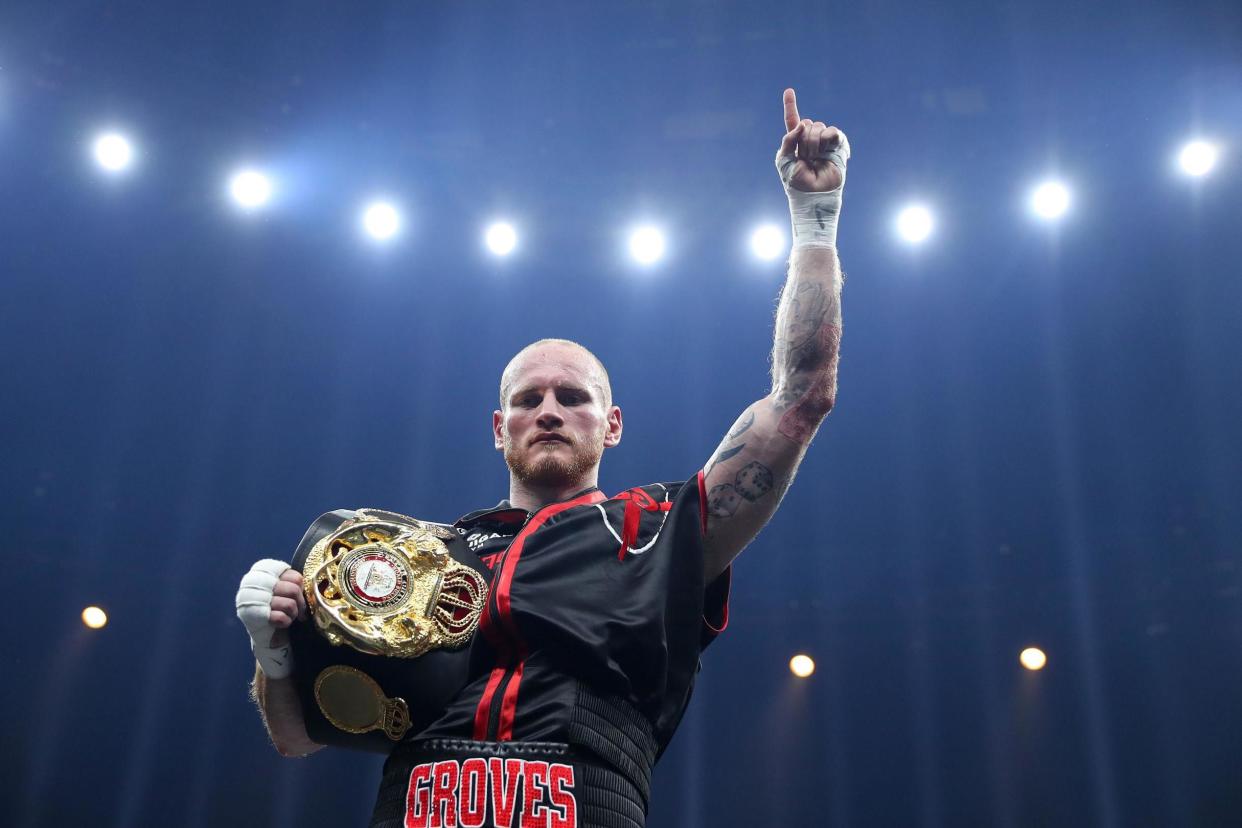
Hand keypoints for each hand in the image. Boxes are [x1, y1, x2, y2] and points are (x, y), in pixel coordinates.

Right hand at [236, 559, 305, 677]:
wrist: (266, 632)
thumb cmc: (278, 606)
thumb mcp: (285, 588)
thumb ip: (292, 580)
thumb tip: (308, 585)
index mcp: (261, 570)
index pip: (292, 574)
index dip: (299, 587)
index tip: (296, 594)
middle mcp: (252, 581)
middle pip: (293, 589)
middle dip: (300, 602)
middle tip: (299, 610)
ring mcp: (252, 599)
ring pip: (289, 604)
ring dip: (293, 613)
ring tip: (288, 616)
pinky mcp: (254, 616)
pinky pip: (282, 618)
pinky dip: (286, 622)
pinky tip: (279, 623)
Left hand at [775, 88, 848, 193]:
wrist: (814, 194)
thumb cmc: (796, 182)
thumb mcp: (784, 160)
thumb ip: (788, 139)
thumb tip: (803, 123)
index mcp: (796, 142)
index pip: (792, 120)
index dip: (791, 105)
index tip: (789, 90)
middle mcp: (810, 139)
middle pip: (806, 123)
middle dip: (803, 140)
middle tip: (805, 158)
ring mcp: (824, 141)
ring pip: (817, 126)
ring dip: (813, 144)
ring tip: (814, 159)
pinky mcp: (837, 144)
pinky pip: (832, 131)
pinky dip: (827, 140)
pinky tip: (825, 152)